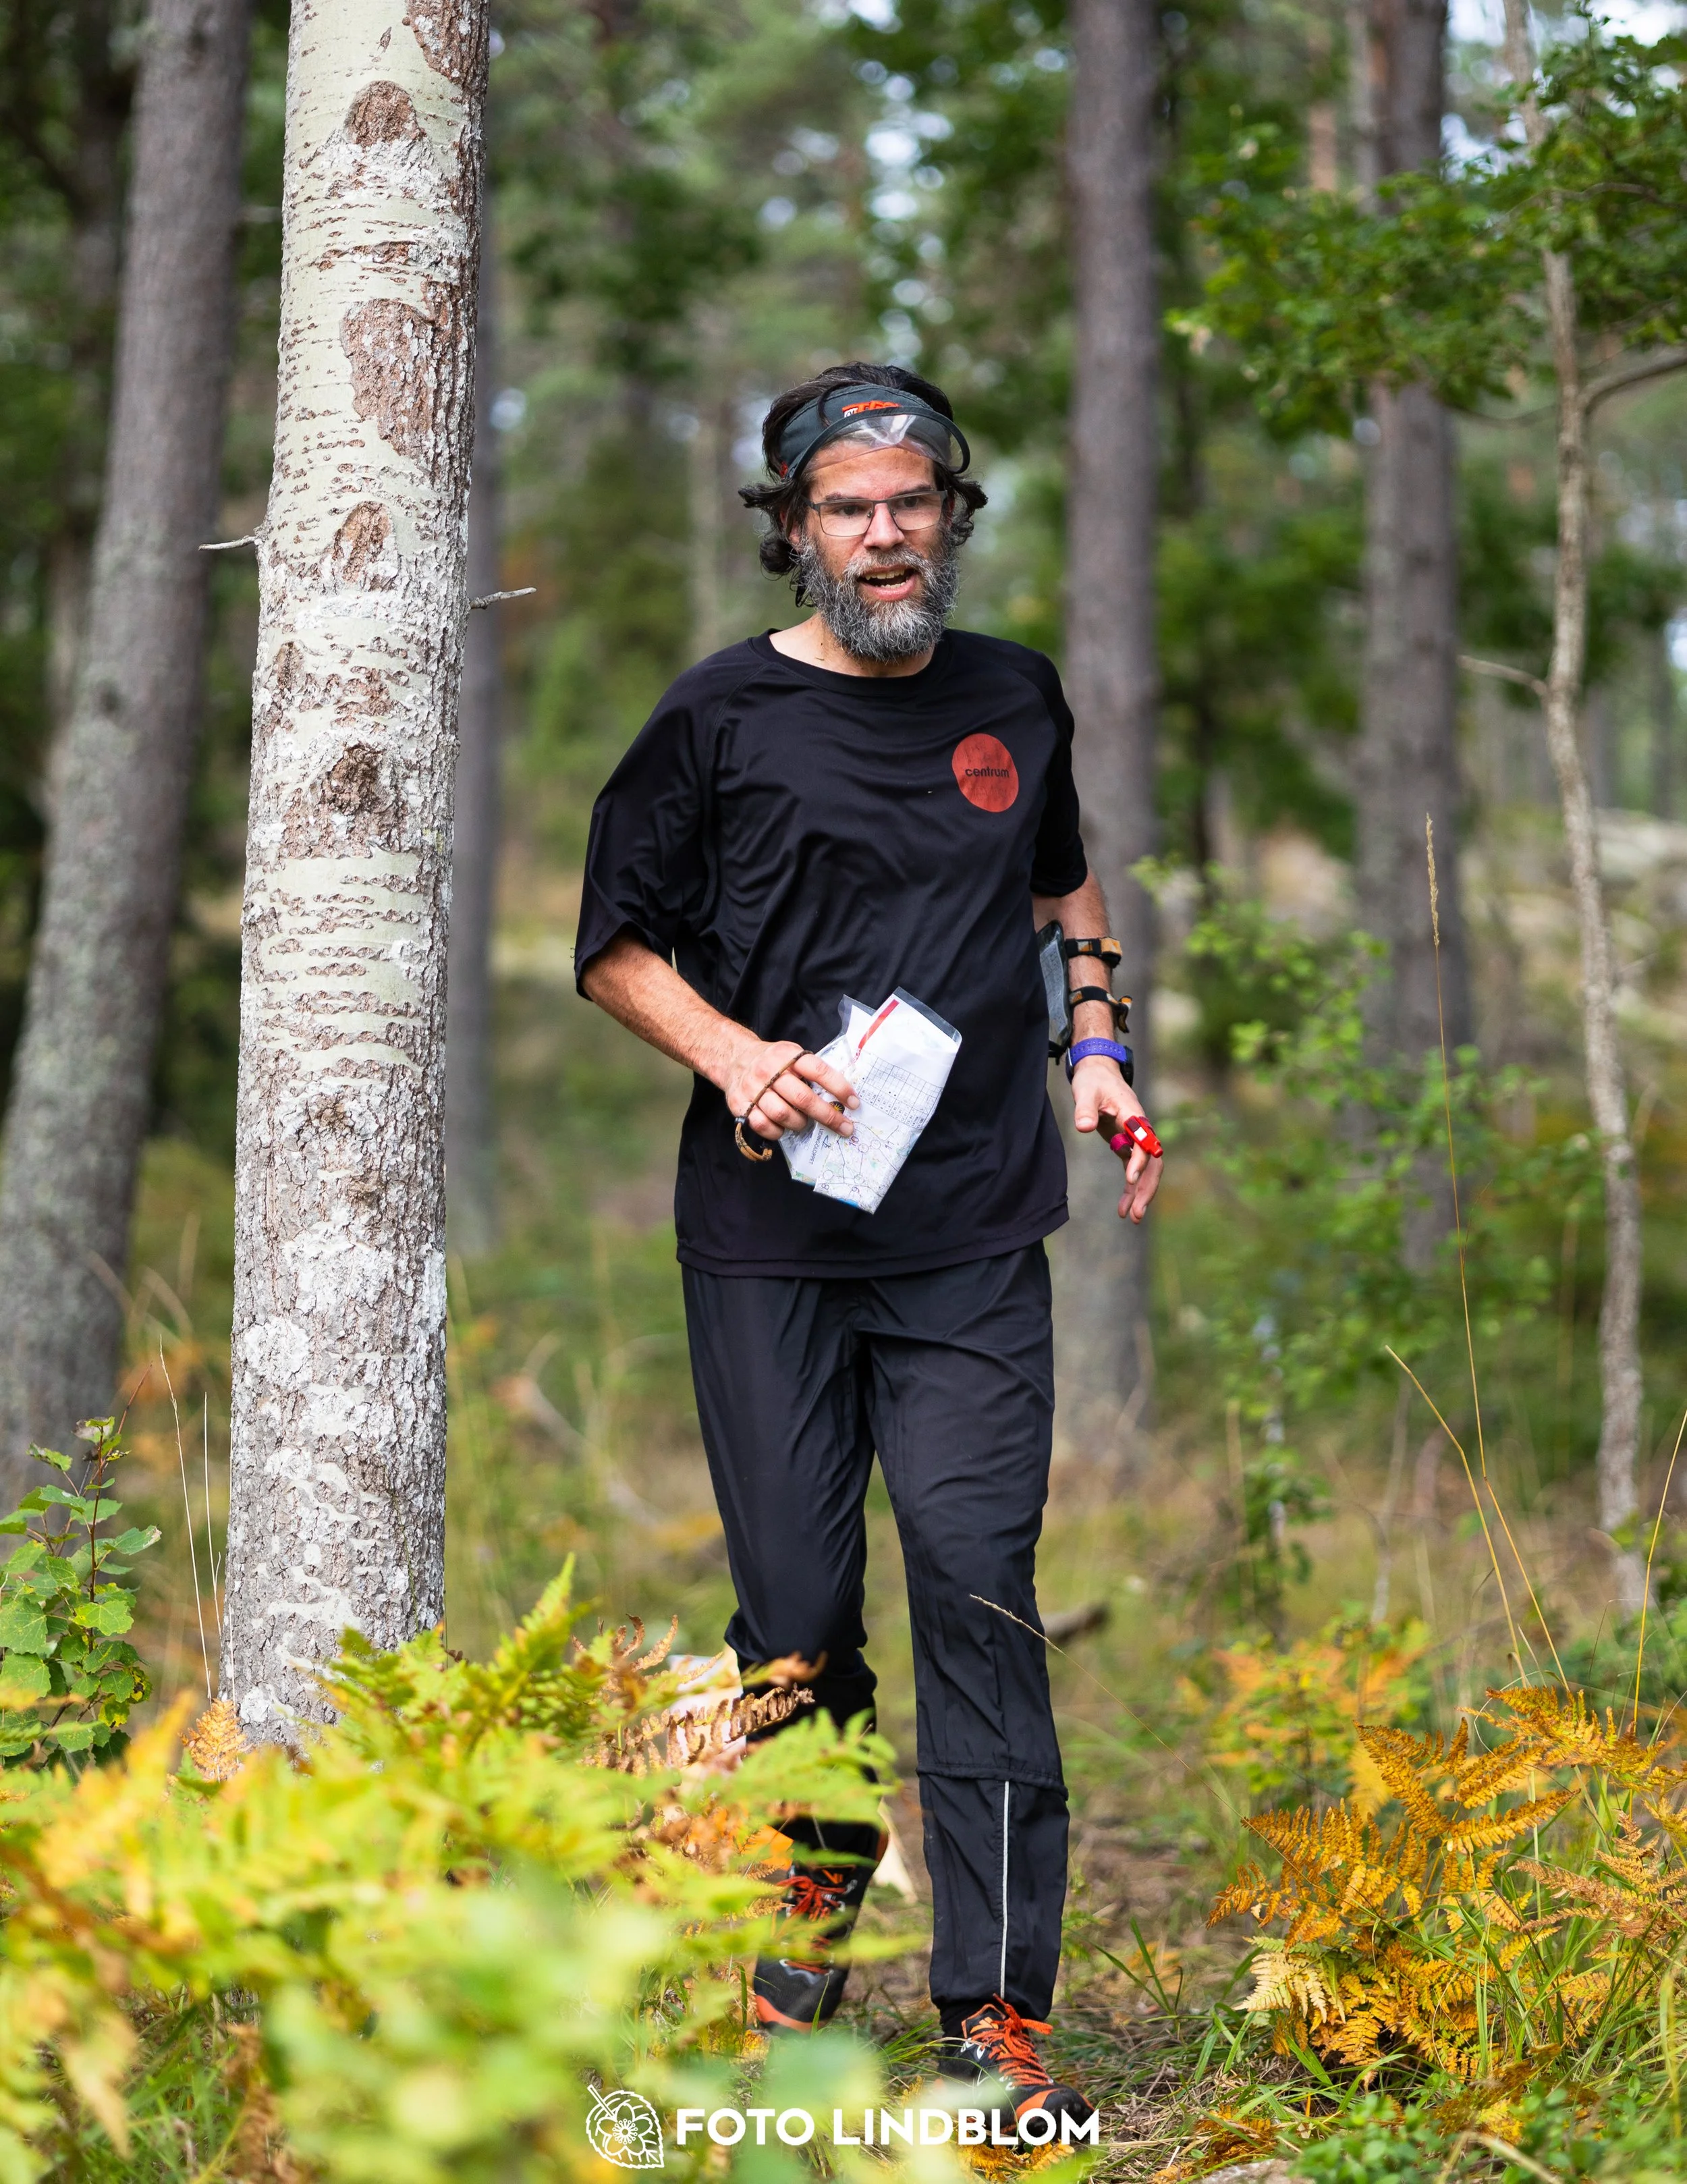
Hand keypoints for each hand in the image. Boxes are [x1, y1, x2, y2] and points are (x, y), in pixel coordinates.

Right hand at [722, 1036, 858, 1142]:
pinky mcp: (740, 1104)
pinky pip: (763, 1125)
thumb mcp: (792, 1055)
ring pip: (783, 1115)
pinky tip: (783, 1127)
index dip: (839, 1087)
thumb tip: (842, 1095)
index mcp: (787, 1055)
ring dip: (800, 1123)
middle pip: (803, 1098)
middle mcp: (769, 1070)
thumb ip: (811, 1070)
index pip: (818, 1071)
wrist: (735, 1059)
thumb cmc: (772, 1062)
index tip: (854, 1103)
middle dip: (828, 1116)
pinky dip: (778, 1131)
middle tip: (844, 1127)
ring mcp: (753, 1088)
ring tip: (804, 1123)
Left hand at [1069, 1056, 1161, 1223]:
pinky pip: (1134, 1170)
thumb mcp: (1085, 1091)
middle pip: (1153, 1162)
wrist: (1098, 1072)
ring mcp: (1136, 1138)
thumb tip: (1084, 1127)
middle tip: (1137, 1213)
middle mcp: (1141, 1129)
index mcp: (1134, 1115)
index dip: (1139, 1161)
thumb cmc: (1093, 1080)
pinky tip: (1123, 1209)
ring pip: (1147, 1170)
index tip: (1130, 1180)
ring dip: (1141, 1194)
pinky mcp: (1127, 1145)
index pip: (1143, 1142)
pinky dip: (1131, 1190)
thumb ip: (1084, 1108)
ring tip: (1132, 1218)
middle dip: (1146, 1188)